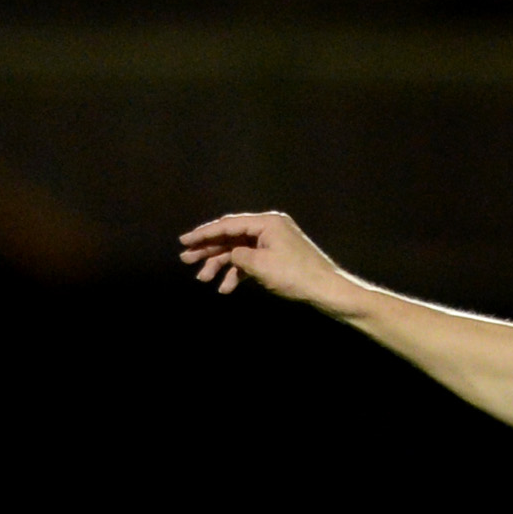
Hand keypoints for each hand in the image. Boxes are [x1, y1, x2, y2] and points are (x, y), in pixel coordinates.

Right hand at [177, 211, 355, 308]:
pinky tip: (226, 288)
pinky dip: (238, 274)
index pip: (228, 224)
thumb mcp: (260, 265)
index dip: (204, 233)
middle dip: (208, 250)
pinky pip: (252, 262)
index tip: (184, 241)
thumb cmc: (297, 276)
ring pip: (239, 251)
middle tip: (186, 259)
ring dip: (220, 265)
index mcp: (267, 222)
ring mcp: (274, 243)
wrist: (327, 291)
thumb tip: (230, 254)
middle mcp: (270, 228)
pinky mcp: (277, 258)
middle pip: (231, 236)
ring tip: (203, 279)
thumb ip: (238, 255)